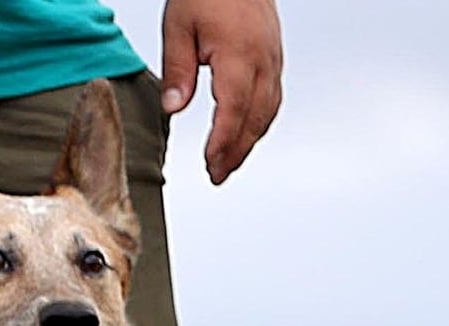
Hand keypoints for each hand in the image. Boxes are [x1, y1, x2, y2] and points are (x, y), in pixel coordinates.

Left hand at [159, 0, 283, 184]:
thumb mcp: (178, 26)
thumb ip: (178, 70)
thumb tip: (174, 109)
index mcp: (238, 54)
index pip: (233, 110)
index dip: (222, 142)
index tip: (210, 164)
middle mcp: (262, 60)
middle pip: (255, 119)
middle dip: (236, 152)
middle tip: (217, 175)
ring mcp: (273, 59)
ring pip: (268, 112)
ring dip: (249, 141)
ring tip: (229, 162)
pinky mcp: (274, 57)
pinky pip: (273, 98)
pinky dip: (260, 122)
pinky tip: (246, 133)